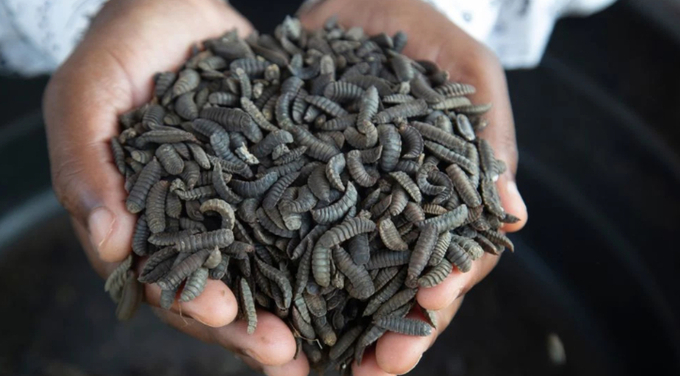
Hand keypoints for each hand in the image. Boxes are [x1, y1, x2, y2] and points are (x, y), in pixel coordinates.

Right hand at [43, 1, 306, 373]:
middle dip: (249, 326)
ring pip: (265, 269)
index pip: (162, 278)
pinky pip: (301, 220)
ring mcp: (238, 204)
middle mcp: (192, 223)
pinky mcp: (277, 180)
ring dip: (291, 307)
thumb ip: (85, 166)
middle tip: (285, 354)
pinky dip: (322, 251)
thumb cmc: (121, 50)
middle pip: (220, 288)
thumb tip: (108, 245)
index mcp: (140, 220)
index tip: (225, 313)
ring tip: (324, 340)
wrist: (177, 8)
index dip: (192, 302)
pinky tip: (351, 274)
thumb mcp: (86, 97)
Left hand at [299, 0, 527, 373]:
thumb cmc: (421, 32)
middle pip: (401, 285)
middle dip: (393, 330)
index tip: (422, 322)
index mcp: (444, 195)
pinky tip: (272, 309)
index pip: (453, 258)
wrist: (358, 5)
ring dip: (339, 324)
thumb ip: (489, 137)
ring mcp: (351, 206)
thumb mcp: (465, 71)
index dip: (441, 295)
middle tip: (373, 370)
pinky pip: (295, 239)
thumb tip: (516, 213)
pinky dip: (287, 277)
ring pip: (350, 278)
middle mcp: (398, 212)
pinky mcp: (305, 192)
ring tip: (319, 361)